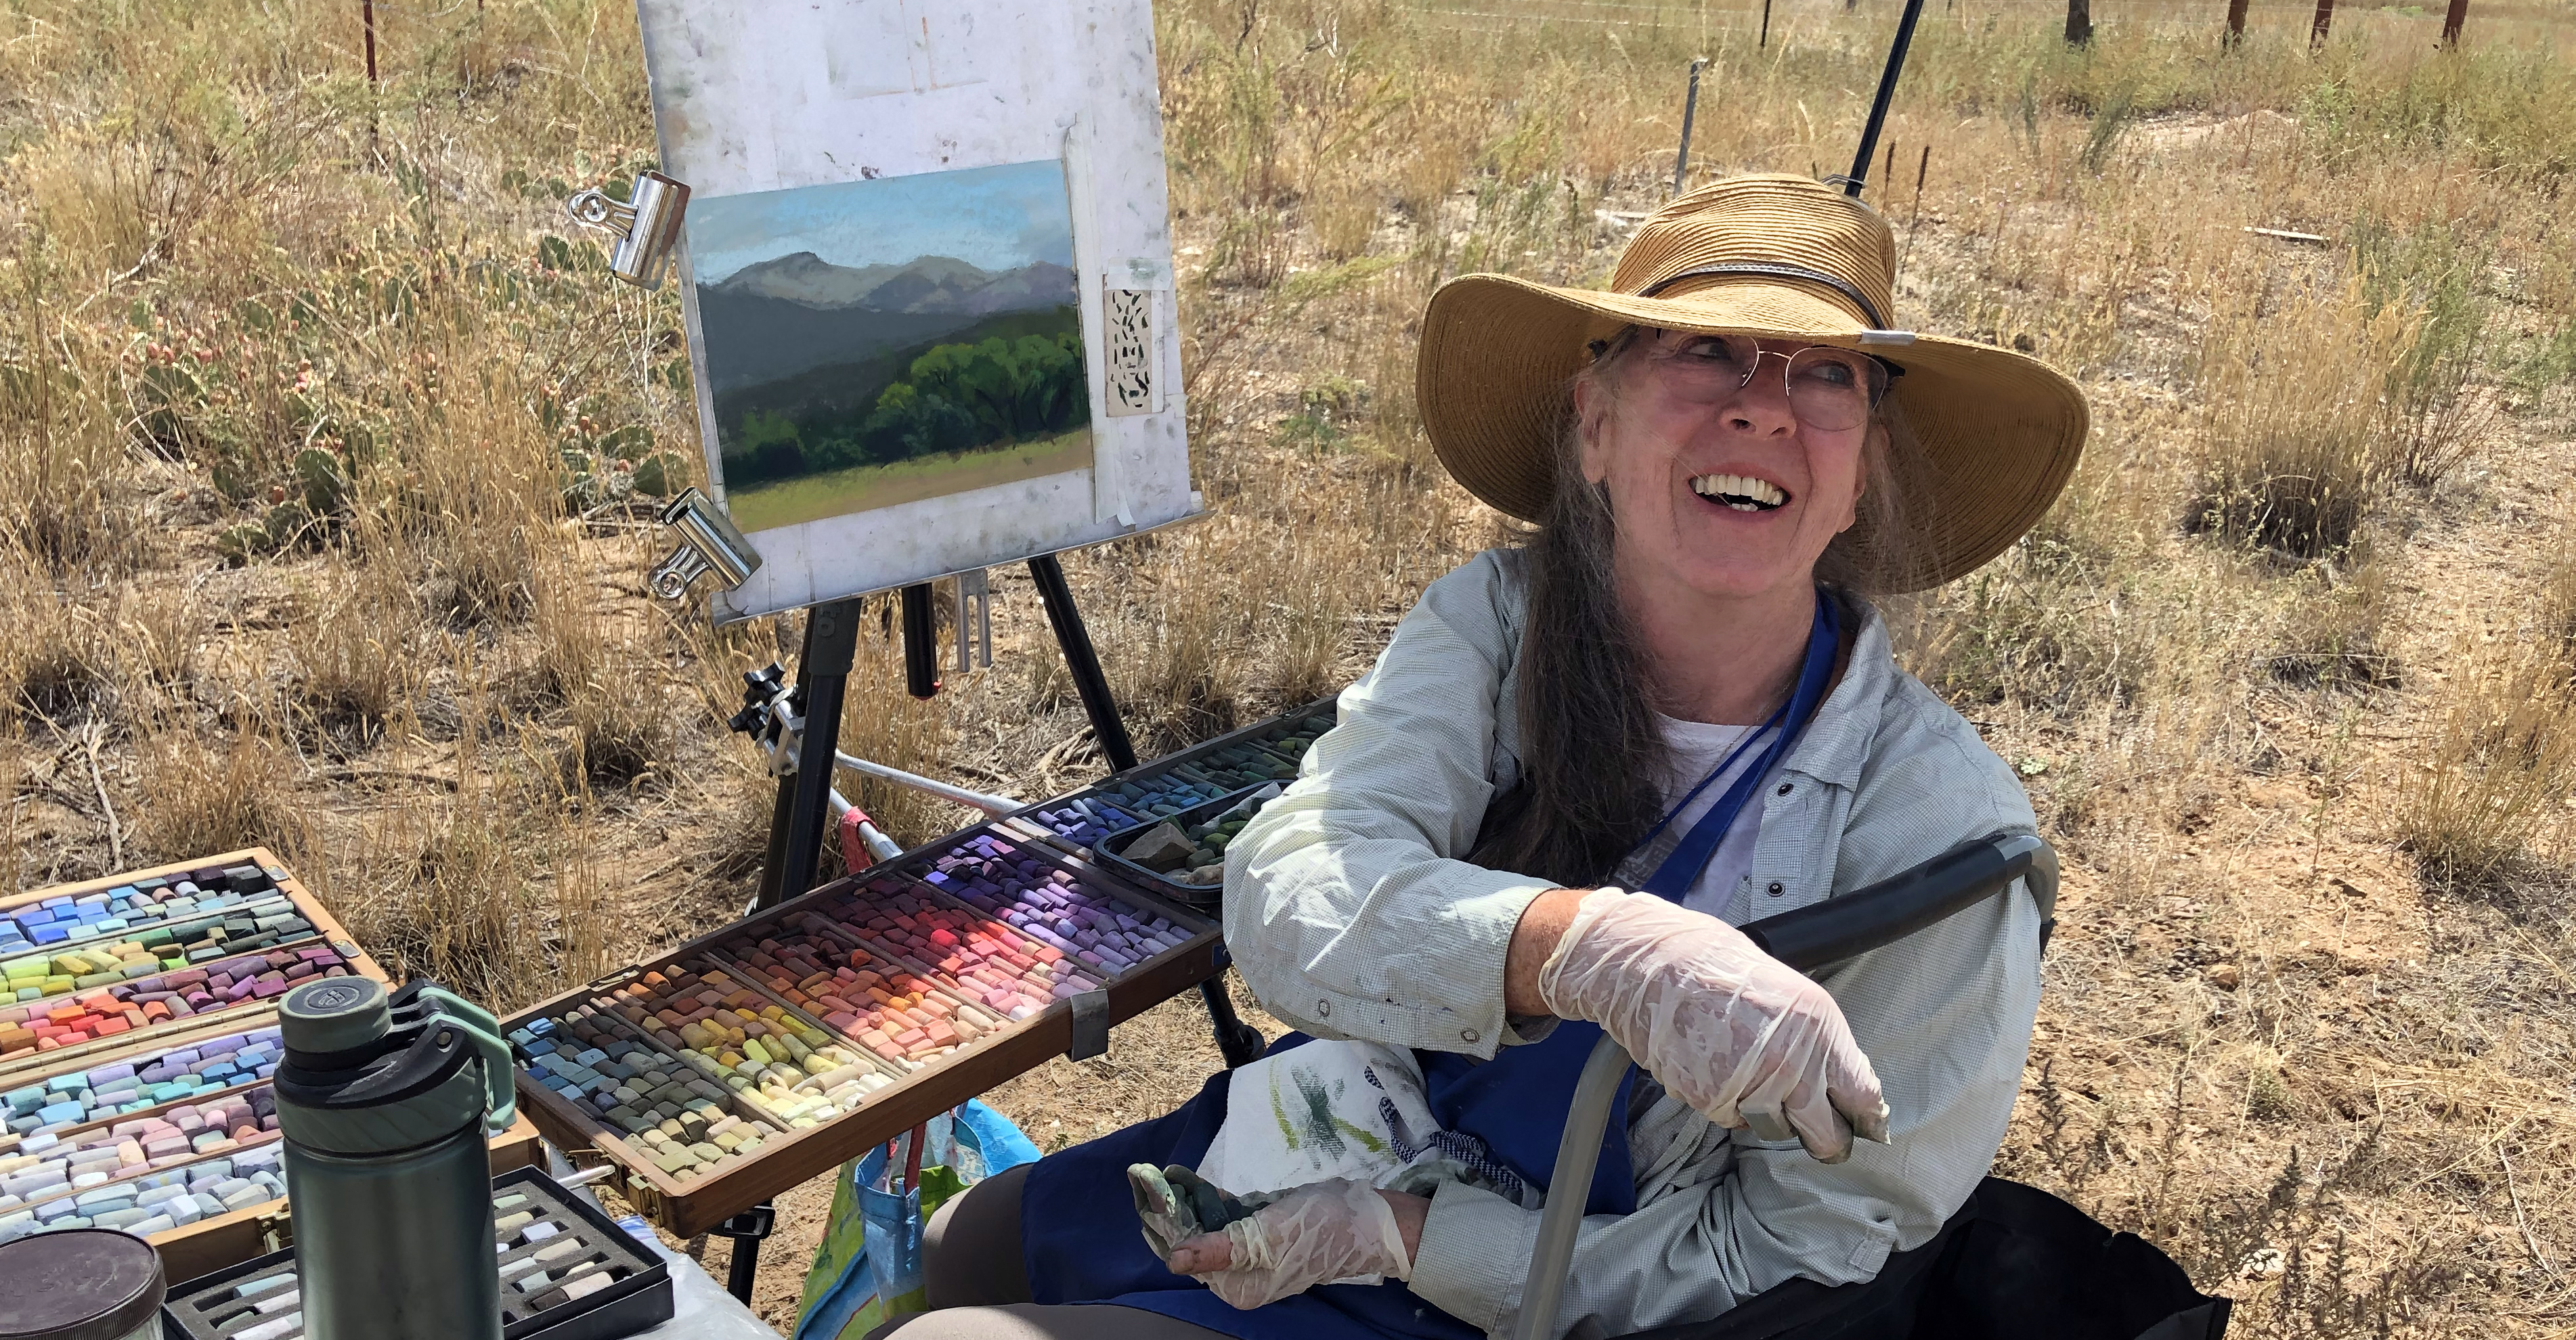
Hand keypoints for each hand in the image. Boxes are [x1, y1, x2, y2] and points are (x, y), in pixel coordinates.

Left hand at [1161, 1180, 1423, 1309]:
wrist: (1370, 1220)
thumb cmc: (1320, 1228)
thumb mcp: (1266, 1237)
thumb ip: (1218, 1250)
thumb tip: (1173, 1262)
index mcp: (1238, 1286)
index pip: (1186, 1255)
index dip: (1163, 1222)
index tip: (1142, 1187)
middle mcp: (1240, 1276)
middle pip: (1193, 1240)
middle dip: (1170, 1209)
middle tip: (1147, 1175)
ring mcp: (1251, 1254)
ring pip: (1206, 1226)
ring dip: (1186, 1200)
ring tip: (1164, 1172)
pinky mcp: (1262, 1233)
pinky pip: (1226, 1217)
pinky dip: (1209, 1200)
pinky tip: (1189, 1180)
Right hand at [1537, 889, 1888, 1161]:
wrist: (1649, 964)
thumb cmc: (1714, 963)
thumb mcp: (1787, 990)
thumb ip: (1815, 1038)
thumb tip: (1836, 1079)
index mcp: (1818, 1027)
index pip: (1862, 1095)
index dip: (1867, 1118)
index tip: (1869, 1129)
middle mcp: (1791, 1062)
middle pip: (1826, 1134)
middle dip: (1825, 1140)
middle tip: (1821, 1138)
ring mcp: (1750, 1085)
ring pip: (1775, 1130)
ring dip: (1769, 1115)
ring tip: (1746, 1074)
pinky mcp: (1712, 1100)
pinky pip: (1733, 1119)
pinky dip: (1727, 1102)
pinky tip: (1713, 1065)